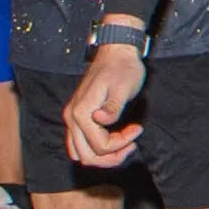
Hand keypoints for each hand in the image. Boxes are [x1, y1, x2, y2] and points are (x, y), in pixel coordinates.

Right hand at [58, 40, 147, 167]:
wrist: (116, 52)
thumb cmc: (123, 69)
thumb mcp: (124, 87)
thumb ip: (112, 107)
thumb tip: (99, 120)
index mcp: (81, 112)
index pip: (99, 145)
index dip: (121, 143)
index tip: (137, 129)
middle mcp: (71, 117)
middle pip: (87, 156)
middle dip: (112, 156)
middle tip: (131, 143)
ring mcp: (71, 118)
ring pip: (81, 154)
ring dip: (102, 156)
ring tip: (123, 144)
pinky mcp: (76, 117)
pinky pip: (78, 144)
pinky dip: (94, 149)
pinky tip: (112, 139)